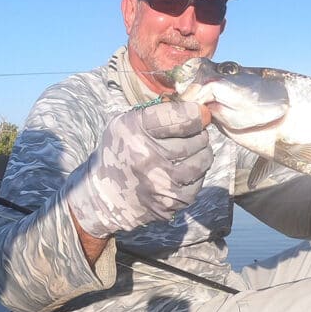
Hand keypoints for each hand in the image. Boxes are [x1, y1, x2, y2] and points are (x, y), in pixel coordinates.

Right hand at [66, 101, 212, 237]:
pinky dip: (197, 173)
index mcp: (133, 131)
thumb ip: (157, 113)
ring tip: (194, 149)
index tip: (199, 113)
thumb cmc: (120, 152)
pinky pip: (199, 180)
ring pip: (202, 159)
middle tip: (194, 133)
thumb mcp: (127, 124)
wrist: (107, 196)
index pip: (177, 116)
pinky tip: (185, 170)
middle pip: (195, 138)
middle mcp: (147, 157)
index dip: (194, 113)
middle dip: (199, 133)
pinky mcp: (172, 200)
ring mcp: (161, 182)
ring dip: (203, 151)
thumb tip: (198, 110)